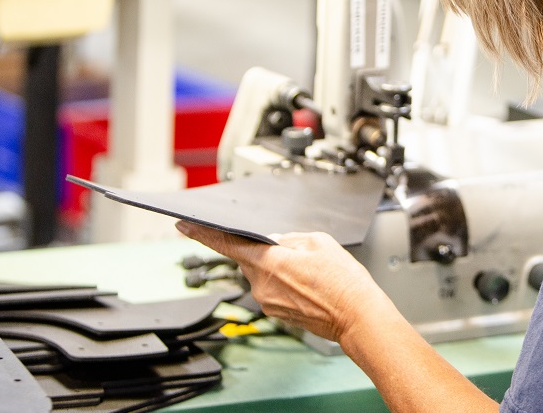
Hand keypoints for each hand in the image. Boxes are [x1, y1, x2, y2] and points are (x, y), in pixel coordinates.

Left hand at [176, 222, 393, 343]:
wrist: (357, 317)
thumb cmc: (344, 282)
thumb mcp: (320, 242)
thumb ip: (290, 239)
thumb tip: (277, 242)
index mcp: (269, 263)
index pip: (226, 244)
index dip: (202, 233)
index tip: (184, 225)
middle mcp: (262, 286)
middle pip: (248, 259)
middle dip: (263, 251)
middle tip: (293, 252)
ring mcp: (268, 303)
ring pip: (262, 275)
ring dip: (277, 268)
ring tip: (309, 271)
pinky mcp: (277, 314)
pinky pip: (272, 290)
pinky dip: (284, 283)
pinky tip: (307, 283)